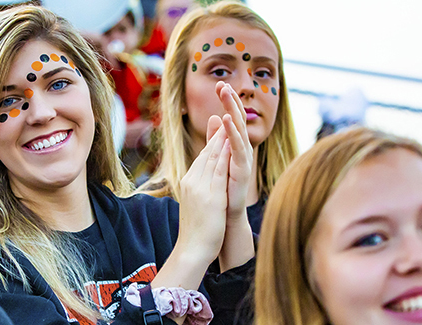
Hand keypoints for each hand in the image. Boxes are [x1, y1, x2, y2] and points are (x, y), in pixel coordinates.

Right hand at [177, 115, 231, 259]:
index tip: (218, 126)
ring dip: (222, 138)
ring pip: (212, 157)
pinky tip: (232, 143)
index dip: (211, 141)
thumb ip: (200, 191)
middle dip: (217, 133)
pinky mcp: (210, 195)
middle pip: (206, 153)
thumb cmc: (196, 232)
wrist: (192, 249)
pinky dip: (225, 155)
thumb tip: (203, 185)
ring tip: (230, 120)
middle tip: (224, 113)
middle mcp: (192, 181)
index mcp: (189, 183)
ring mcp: (200, 187)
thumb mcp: (197, 206)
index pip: (202, 158)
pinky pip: (219, 170)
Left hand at [214, 81, 253, 221]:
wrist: (226, 214)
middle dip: (230, 100)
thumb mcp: (217, 156)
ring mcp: (243, 157)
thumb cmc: (223, 186)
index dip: (227, 101)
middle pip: (236, 118)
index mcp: (235, 144)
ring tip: (226, 94)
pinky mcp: (242, 167)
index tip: (219, 83)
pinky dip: (232, 132)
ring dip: (232, 110)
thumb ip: (216, 137)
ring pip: (238, 129)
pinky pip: (237, 146)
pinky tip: (226, 119)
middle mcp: (242, 148)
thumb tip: (214, 116)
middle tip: (223, 84)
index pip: (231, 117)